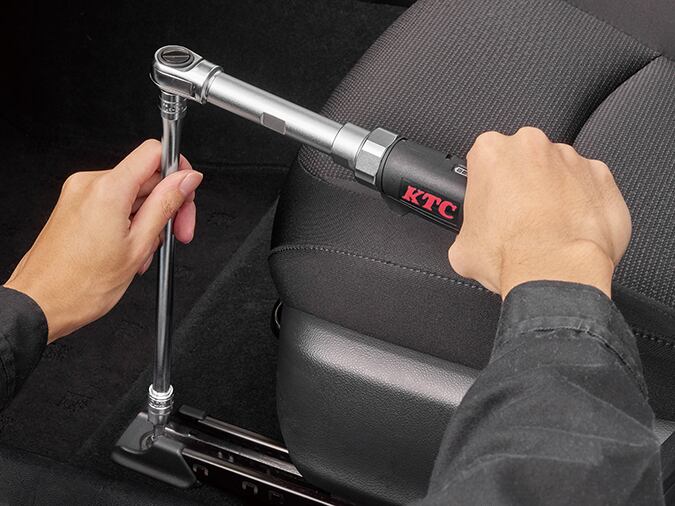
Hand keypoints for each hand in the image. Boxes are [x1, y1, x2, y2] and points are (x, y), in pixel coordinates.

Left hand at [3, 139, 202, 341]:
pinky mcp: (73, 205)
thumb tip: (187, 179)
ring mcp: (78, 193)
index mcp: (109, 189)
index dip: (178, 170)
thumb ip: (166, 205)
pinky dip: (129, 222)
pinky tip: (131, 248)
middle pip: (146, 176)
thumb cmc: (82, 285)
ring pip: (132, 193)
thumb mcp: (139, 245)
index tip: (187, 193)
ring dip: (148, 219)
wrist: (42, 303)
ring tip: (146, 251)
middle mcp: (89, 183)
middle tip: (178, 233)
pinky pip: (113, 203)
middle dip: (168, 204)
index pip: (154, 152)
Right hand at [448, 127, 630, 298]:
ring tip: (549, 229)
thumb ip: (468, 229)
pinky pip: (590, 186)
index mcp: (491, 152)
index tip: (492, 204)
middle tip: (519, 218)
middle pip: (524, 160)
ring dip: (554, 193)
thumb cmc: (510, 255)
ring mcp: (570, 159)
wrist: (555, 273)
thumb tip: (472, 242)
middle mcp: (531, 146)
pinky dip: (583, 204)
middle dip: (522, 183)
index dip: (488, 185)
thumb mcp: (463, 247)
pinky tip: (572, 230)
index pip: (485, 160)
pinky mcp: (601, 177)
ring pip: (558, 171)